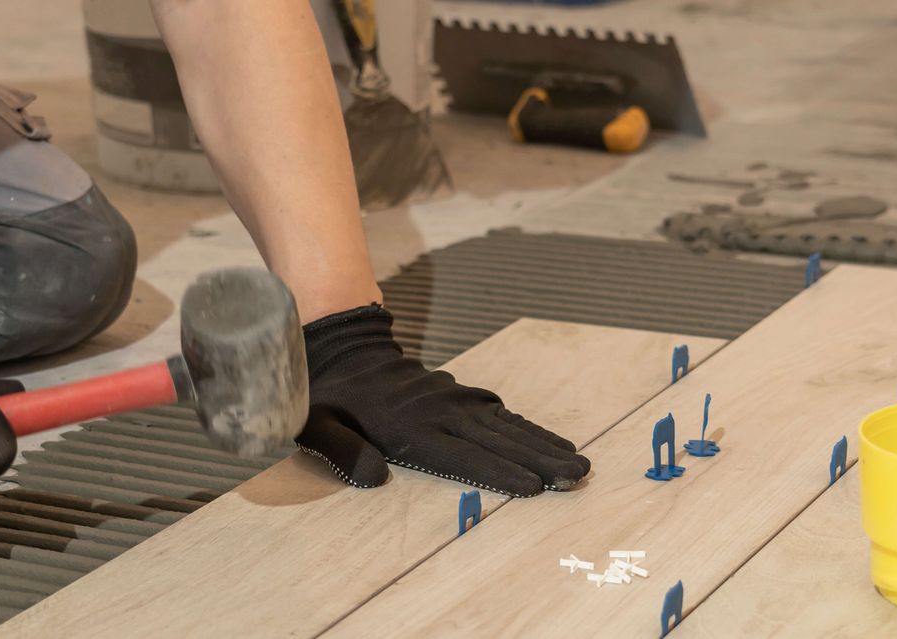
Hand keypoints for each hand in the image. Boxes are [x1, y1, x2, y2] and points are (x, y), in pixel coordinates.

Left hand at [294, 305, 589, 495]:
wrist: (342, 346)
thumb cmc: (328, 397)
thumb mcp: (318, 426)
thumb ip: (343, 452)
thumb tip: (373, 478)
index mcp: (409, 427)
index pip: (463, 455)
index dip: (500, 472)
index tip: (536, 486)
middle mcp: (439, 412)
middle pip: (499, 440)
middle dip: (541, 459)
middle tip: (579, 475)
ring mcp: (452, 399)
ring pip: (506, 424)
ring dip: (543, 444)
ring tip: (578, 462)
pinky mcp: (457, 393)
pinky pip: (499, 412)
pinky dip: (526, 427)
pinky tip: (548, 441)